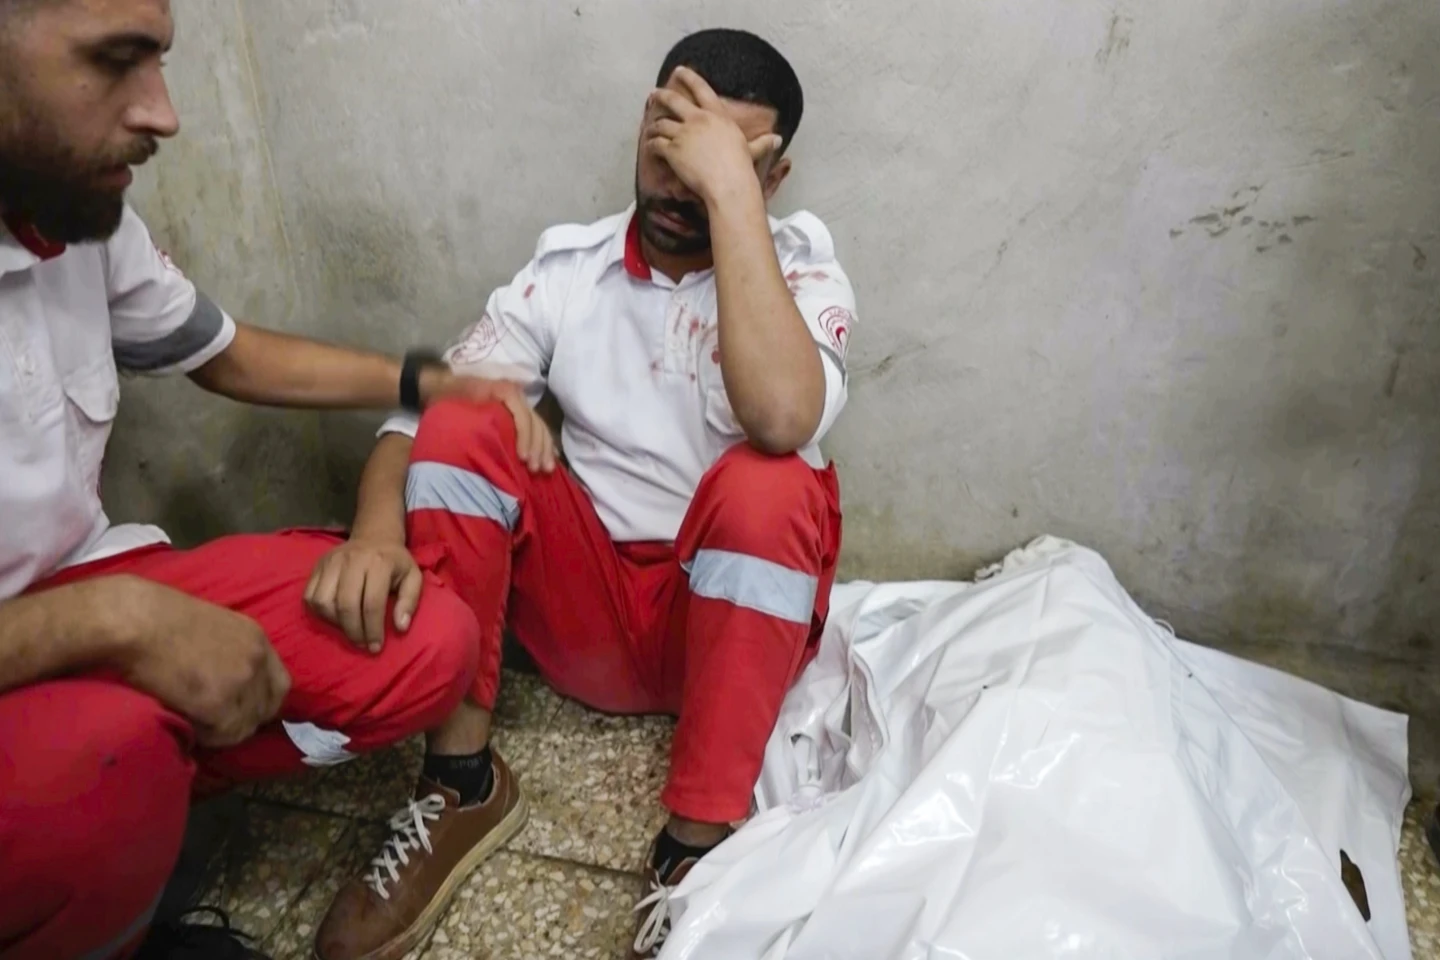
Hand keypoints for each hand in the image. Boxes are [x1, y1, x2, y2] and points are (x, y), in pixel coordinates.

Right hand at [107, 576, 290, 747]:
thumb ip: (230, 652)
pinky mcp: (218, 704)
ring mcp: (240, 682)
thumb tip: (228, 680)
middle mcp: (256, 660)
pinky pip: (221, 734)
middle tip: (214, 721)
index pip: (280, 684)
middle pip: (266, 709)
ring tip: (194, 720)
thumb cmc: (158, 617)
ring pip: (244, 727)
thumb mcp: (212, 627)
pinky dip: (205, 735)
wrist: (134, 620)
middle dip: (243, 719)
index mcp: (256, 638)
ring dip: (221, 729)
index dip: (261, 702)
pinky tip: (186, 720)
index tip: (240, 709)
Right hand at [304, 538, 422, 651]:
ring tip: (349, 630)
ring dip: (335, 623)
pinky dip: (320, 613)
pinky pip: (310, 596)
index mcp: (379, 563)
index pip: (372, 603)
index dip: (373, 629)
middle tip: (362, 644)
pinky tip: (335, 618)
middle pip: (345, 604)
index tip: (376, 647)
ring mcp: (331, 562)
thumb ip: (410, 602)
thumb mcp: (413, 577)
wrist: (374, 536)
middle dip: (353, 631)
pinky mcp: (318, 565)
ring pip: (323, 602)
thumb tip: (400, 627)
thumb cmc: (395, 562)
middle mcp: (352, 560)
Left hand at [421, 370, 556, 472]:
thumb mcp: (455, 401)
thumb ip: (473, 415)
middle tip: (535, 469)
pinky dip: (545, 445)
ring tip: (545, 470)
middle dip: (538, 446)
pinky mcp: (518, 416)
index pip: (521, 413)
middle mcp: (516, 396)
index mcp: (503, 390)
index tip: (522, 457)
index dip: (525, 435)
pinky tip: (551, 460)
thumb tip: (490, 435)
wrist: (443, 385)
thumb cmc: (449, 394)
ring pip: (540, 427)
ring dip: (544, 448)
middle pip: (535, 422)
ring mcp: (519, 406)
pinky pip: (537, 430)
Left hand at [644, 67, 782, 202]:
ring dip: (653, 127)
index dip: (689, 77)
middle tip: (654, 95)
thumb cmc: (741, 168)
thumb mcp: (753, 150)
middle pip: (673, 101)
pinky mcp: (672, 150)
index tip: (679, 70)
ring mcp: (683, 134)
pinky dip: (650, 145)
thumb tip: (778, 140)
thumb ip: (763, 143)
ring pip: (660, 124)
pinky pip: (655, 143)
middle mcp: (698, 120)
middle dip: (661, 96)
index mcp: (717, 116)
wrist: (727, 184)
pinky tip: (649, 147)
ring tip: (650, 129)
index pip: (701, 89)